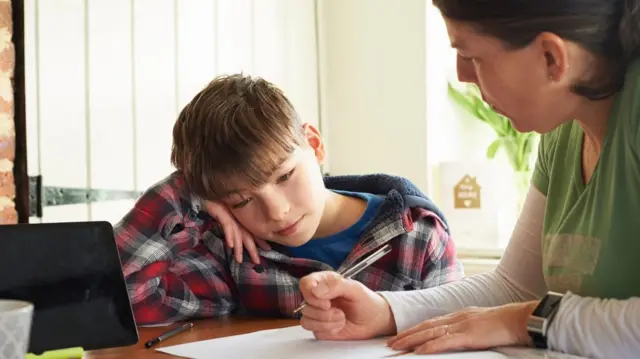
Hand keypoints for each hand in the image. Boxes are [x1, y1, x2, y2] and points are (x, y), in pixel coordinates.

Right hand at [203, 200, 270, 263]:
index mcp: (241, 219)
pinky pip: (227, 226)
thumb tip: (235, 239)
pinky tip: (230, 245)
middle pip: (247, 236)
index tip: (268, 249)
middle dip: (252, 249)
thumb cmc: (219, 201)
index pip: (252, 232)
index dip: (259, 241)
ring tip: (239, 259)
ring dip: (238, 248)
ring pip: (237, 234)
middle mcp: (238, 219)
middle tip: (257, 262)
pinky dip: (229, 235)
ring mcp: (231, 217)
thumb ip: (233, 224)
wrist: (211, 191)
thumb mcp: (228, 213)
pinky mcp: (222, 213)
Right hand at [298, 271, 396, 339]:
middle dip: (323, 311)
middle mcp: (318, 297)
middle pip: (305, 304)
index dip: (310, 293)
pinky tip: (339, 326)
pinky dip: (329, 330)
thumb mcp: (355, 289)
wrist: (374, 321)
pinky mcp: (319, 327)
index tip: (326, 301)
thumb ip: (336, 285)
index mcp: (324, 282)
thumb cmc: (366, 301)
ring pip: (306, 320)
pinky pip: (314, 331)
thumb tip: (316, 291)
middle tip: (339, 311)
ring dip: (327, 321)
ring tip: (342, 318)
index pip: (305, 284)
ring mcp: (317, 313)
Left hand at [386, 301, 537, 353]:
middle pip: (425, 326)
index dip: (415, 329)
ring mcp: (461, 325)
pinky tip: (418, 351)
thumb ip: (467, 328)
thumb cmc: (504, 323)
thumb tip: (456, 336)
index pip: (431, 322)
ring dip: (411, 340)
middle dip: (407, 335)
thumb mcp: (480, 323)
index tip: (401, 335)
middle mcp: (457, 317)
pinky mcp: (468, 335)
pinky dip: (429, 346)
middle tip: (391, 343)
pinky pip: (444, 341)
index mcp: (459, 315)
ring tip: (397, 347)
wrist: (520, 319)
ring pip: (430, 333)